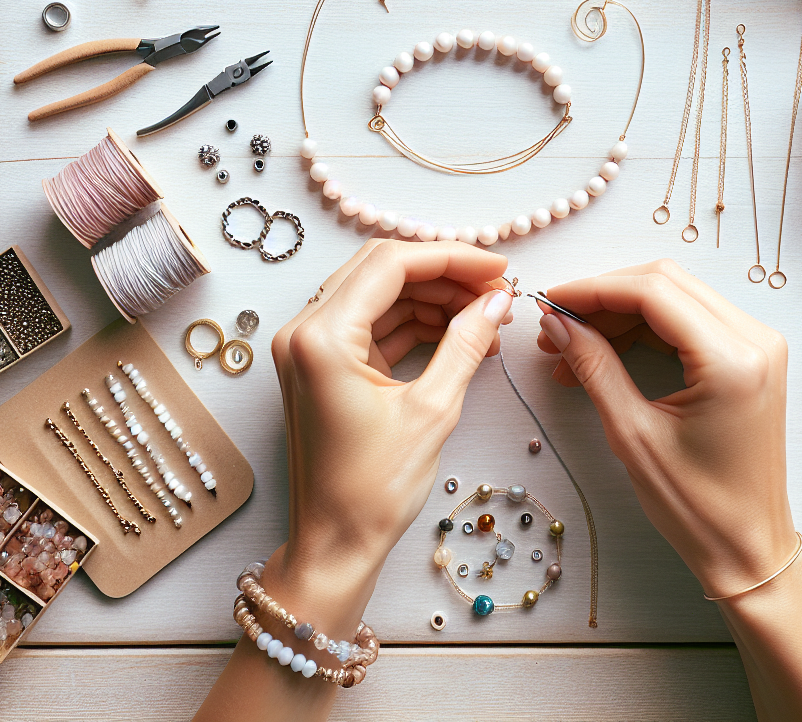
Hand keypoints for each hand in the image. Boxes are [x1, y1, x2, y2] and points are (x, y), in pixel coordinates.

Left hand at [264, 239, 514, 622]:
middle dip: (444, 272)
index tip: (498, 267)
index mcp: (321, 337)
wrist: (334, 543)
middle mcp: (304, 332)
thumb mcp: (433, 410)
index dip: (452, 257)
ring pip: (377, 293)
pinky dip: (413, 322)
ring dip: (432, 297)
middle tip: (496, 289)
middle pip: (381, 269)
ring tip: (486, 316)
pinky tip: (458, 333)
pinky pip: (370, 324)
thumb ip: (467, 344)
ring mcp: (307, 348)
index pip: (391, 264)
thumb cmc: (372, 490)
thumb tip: (497, 301)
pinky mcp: (319, 366)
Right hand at [535, 259, 795, 595]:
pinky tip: (606, 350)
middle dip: (605, 298)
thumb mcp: (633, 435)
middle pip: (666, 283)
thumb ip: (595, 367)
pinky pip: (692, 321)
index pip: (653, 292)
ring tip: (572, 344)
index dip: (593, 290)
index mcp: (733, 360)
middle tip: (557, 324)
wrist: (749, 548)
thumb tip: (558, 324)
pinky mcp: (753, 358)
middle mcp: (756, 341)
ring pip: (677, 297)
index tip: (550, 302)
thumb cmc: (700, 508)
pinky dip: (647, 329)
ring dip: (622, 313)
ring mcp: (759, 346)